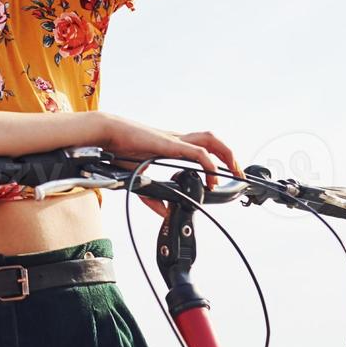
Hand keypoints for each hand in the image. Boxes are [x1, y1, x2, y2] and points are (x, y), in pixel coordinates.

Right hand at [97, 112, 243, 209]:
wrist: (107, 134)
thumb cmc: (119, 150)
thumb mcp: (140, 178)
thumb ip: (154, 196)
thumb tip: (166, 212)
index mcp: (172, 147)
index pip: (201, 148)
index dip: (216, 160)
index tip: (222, 178)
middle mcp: (177, 140)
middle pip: (212, 140)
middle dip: (229, 156)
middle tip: (238, 175)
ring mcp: (175, 140)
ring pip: (211, 140)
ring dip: (226, 156)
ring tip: (233, 173)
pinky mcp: (171, 144)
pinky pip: (198, 152)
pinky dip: (209, 165)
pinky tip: (212, 178)